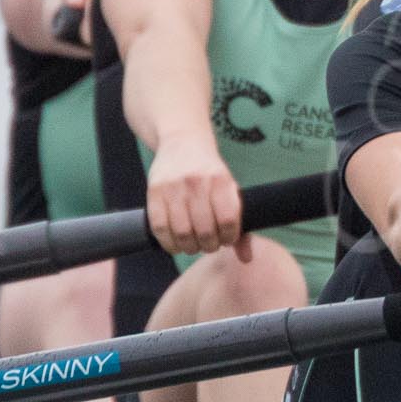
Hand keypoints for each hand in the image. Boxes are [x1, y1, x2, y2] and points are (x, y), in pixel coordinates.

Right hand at [146, 134, 245, 257]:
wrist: (183, 143)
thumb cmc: (211, 173)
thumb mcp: (230, 190)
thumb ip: (239, 223)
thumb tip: (246, 258)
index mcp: (221, 182)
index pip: (228, 220)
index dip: (229, 238)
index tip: (226, 240)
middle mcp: (197, 184)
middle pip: (204, 230)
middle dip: (209, 245)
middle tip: (209, 245)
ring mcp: (173, 187)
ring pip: (182, 232)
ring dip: (189, 247)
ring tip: (193, 246)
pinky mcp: (154, 192)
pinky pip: (159, 227)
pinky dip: (168, 243)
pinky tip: (175, 244)